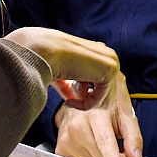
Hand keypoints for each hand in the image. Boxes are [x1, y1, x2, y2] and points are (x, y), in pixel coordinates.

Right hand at [2, 27, 119, 107]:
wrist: (43, 51)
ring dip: (85, 104)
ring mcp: (112, 63)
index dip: (86, 98)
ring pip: (106, 101)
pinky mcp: (109, 72)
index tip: (68, 101)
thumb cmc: (47, 61)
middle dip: (87, 102)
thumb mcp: (63, 77)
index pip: (104, 87)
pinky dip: (83, 106)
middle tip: (68, 100)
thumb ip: (71, 87)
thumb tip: (72, 101)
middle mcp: (110, 57)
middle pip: (108, 96)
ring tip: (69, 97)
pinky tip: (68, 101)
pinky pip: (99, 101)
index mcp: (101, 55)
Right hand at [55, 71, 144, 156]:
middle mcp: (77, 126)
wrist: (77, 101)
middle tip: (121, 152)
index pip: (104, 139)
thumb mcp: (123, 115)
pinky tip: (90, 150)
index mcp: (95, 114)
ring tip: (102, 146)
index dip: (111, 156)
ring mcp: (66, 139)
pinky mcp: (60, 150)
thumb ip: (133, 137)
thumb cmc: (105, 108)